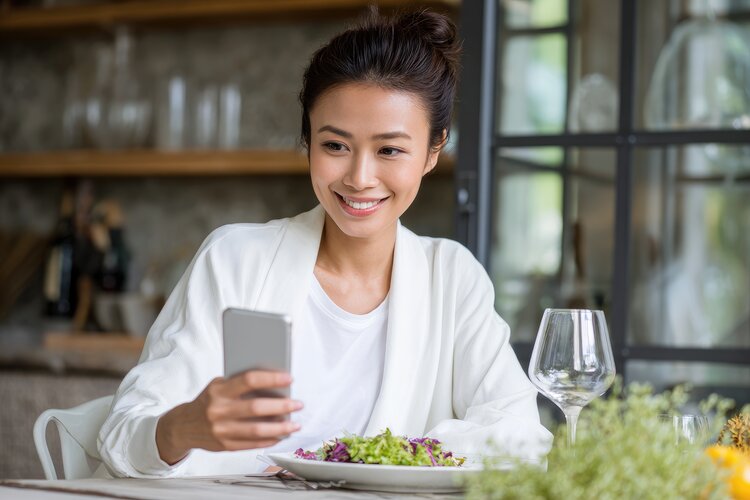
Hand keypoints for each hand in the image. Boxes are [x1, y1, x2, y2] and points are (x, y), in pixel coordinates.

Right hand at [156, 371, 301, 464]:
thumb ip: (240, 385)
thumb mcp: (218, 386)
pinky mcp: (224, 445)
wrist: (184, 426)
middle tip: (298, 404)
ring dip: (280, 428)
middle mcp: (219, 410)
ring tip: (295, 424)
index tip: (289, 379)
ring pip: (257, 430)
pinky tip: (281, 435)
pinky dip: (269, 439)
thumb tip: (274, 384)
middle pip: (256, 407)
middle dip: (282, 406)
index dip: (271, 378)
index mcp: (219, 390)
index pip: (249, 380)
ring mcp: (221, 430)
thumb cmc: (208, 401)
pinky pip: (252, 444)